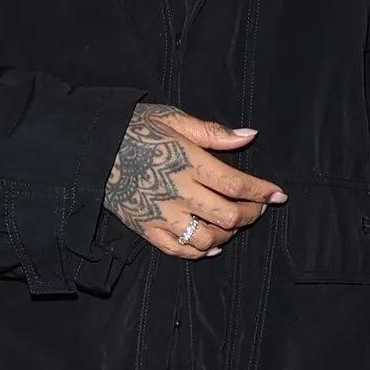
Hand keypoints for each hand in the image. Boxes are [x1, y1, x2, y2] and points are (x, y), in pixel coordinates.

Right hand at [106, 103, 285, 258]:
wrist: (91, 149)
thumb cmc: (134, 128)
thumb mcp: (173, 119)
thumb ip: (213, 132)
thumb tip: (249, 136)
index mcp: (188, 162)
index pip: (236, 184)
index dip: (261, 192)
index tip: (279, 195)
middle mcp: (178, 192)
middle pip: (228, 215)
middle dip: (250, 214)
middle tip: (257, 207)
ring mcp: (162, 215)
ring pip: (207, 237)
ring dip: (228, 233)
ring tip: (233, 223)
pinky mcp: (146, 229)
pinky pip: (179, 250)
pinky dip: (201, 250)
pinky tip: (211, 243)